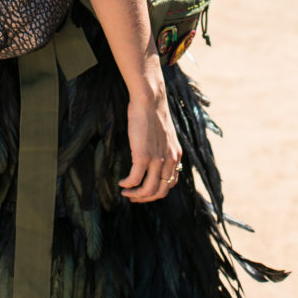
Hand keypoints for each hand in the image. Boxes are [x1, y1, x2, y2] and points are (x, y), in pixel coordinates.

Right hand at [119, 85, 181, 202]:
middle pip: (160, 192)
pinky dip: (127, 184)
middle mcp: (169, 160)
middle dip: (146, 198)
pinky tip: (121, 182)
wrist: (150, 99)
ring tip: (126, 192)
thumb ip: (163, 148)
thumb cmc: (153, 112)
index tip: (145, 190)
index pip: (170, 184)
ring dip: (135, 195)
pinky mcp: (143, 156)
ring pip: (148, 190)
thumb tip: (154, 157)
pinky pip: (135, 179)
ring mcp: (157, 160)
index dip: (157, 191)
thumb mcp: (165, 134)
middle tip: (134, 196)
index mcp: (175, 155)